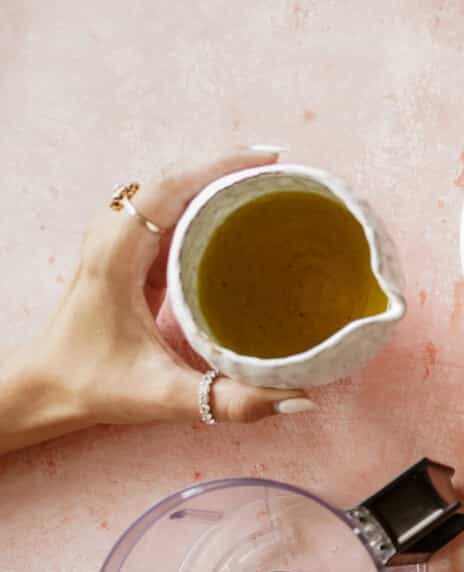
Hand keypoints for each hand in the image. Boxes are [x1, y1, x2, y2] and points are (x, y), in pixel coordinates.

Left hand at [0, 149, 313, 455]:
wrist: (45, 388)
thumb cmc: (93, 385)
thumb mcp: (163, 395)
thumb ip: (229, 401)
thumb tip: (300, 397)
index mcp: (118, 255)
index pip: (171, 188)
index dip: (220, 166)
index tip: (270, 160)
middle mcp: (115, 236)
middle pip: (174, 178)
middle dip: (227, 167)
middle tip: (281, 174)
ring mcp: (119, 242)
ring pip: (169, 191)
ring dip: (214, 181)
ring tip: (264, 186)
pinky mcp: (128, 255)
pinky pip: (167, 212)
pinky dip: (202, 204)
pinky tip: (234, 217)